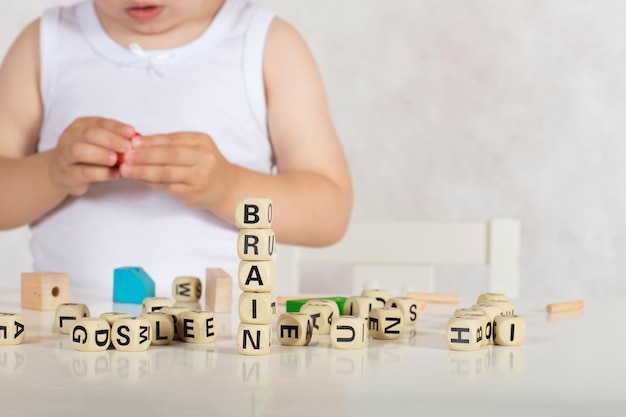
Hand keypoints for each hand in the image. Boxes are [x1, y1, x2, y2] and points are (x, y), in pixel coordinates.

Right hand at [48, 117, 134, 195]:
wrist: (60, 173)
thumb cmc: (87, 156)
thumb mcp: (99, 144)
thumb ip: (115, 140)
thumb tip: (137, 140)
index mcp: (80, 126)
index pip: (99, 122)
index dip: (116, 127)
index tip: (132, 133)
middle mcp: (70, 137)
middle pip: (88, 134)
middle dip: (110, 139)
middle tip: (127, 147)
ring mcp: (65, 156)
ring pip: (79, 151)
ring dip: (100, 154)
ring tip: (116, 160)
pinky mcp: (66, 175)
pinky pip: (82, 172)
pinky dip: (100, 173)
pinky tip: (114, 174)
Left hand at [119, 132, 233, 208]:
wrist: (228, 188)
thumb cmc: (207, 165)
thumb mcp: (197, 147)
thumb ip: (173, 144)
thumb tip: (139, 142)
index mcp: (202, 142)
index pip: (171, 140)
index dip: (150, 141)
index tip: (131, 142)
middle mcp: (203, 159)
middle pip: (168, 156)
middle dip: (143, 156)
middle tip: (125, 156)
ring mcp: (198, 178)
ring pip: (165, 173)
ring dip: (142, 171)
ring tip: (126, 169)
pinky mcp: (192, 194)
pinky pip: (166, 187)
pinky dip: (149, 182)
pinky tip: (138, 178)